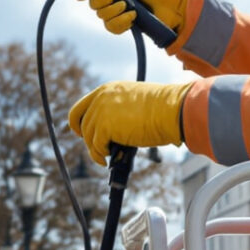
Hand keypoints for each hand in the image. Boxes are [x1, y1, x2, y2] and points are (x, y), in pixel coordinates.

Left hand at [66, 81, 191, 163]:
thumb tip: (112, 129)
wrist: (171, 110)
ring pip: (88, 137)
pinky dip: (100, 155)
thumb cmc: (161, 108)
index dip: (78, 122)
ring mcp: (101, 112)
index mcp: (107, 90)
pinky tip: (107, 159)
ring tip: (104, 157)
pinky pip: (96, 146)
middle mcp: (100, 98)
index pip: (81, 107)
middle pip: (82, 123)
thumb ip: (118, 110)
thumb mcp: (133, 102)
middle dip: (87, 139)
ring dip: (95, 150)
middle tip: (95, 149)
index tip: (81, 133)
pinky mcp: (106, 127)